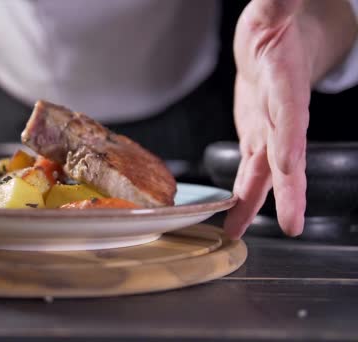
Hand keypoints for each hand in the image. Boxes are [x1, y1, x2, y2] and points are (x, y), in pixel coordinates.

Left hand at [225, 0, 357, 237]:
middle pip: (286, 153)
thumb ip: (277, 5)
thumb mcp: (274, 7)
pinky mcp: (254, 133)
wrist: (277, 41)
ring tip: (240, 232)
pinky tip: (234, 215)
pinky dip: (242, 192)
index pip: (291, 110)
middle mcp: (281, 110)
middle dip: (288, 190)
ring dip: (254, 202)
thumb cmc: (275, 25)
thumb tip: (272, 3)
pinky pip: (249, 166)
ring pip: (264, 170)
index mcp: (286, 79)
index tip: (289, 164)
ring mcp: (268, 126)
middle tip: (292, 224)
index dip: (290, 136)